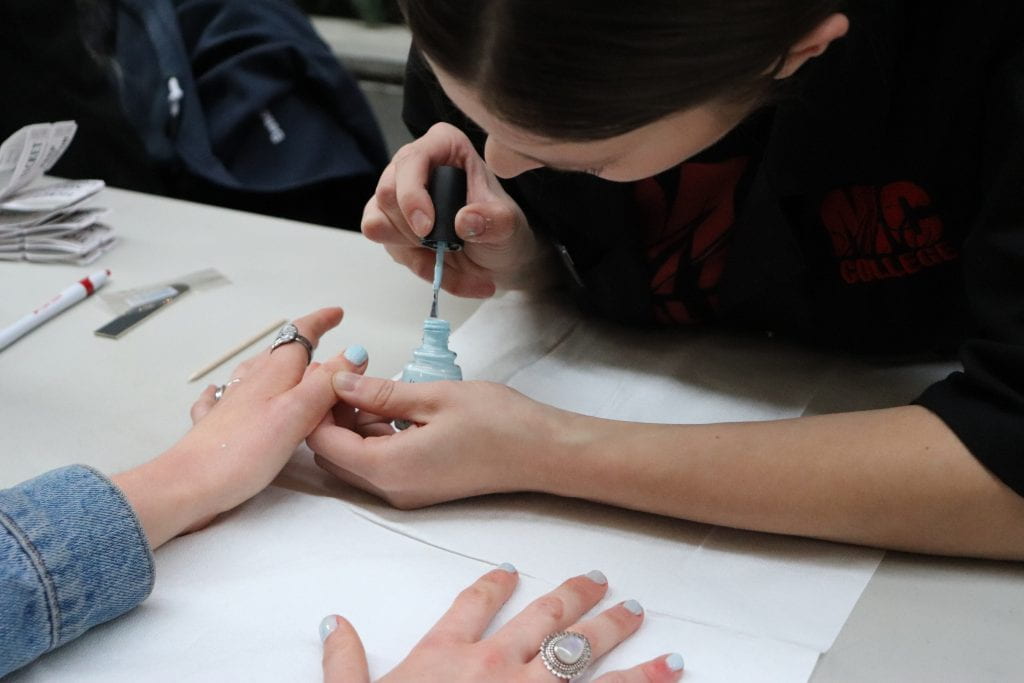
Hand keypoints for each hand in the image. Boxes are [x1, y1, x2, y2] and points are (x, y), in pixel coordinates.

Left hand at [113, 308, 369, 547]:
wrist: (188, 484)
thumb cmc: (243, 451)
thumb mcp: (295, 414)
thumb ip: (325, 383)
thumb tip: (353, 353)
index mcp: (273, 375)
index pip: (300, 336)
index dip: (319, 322)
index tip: (337, 314)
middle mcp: (251, 382)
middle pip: (280, 353)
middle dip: (304, 345)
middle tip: (325, 344)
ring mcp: (231, 403)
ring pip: (256, 372)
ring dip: (276, 364)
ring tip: (291, 368)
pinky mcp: (217, 426)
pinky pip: (225, 397)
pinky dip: (231, 389)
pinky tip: (222, 392)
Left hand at [306, 373, 584, 508]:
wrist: (542, 452)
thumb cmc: (499, 424)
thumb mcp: (433, 396)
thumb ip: (379, 393)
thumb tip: (338, 382)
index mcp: (389, 467)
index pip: (324, 442)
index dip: (318, 407)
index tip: (329, 375)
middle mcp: (391, 489)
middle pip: (333, 456)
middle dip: (332, 418)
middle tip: (351, 379)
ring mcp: (406, 493)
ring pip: (355, 460)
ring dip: (355, 427)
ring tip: (378, 390)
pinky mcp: (420, 488)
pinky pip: (379, 465)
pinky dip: (375, 437)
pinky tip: (397, 410)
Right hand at [320, 567, 684, 681]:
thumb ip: (344, 662)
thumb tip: (336, 623)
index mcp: (446, 656)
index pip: (473, 606)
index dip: (491, 584)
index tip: (507, 570)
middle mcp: (496, 666)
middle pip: (544, 619)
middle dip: (575, 597)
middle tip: (601, 582)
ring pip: (584, 654)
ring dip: (616, 633)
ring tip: (642, 616)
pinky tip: (669, 674)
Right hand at [362, 122, 556, 296]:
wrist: (496, 258)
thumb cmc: (500, 227)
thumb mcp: (508, 224)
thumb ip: (494, 220)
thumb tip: (466, 220)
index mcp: (443, 146)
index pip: (412, 161)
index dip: (413, 195)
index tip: (427, 228)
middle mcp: (413, 166)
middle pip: (387, 193)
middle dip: (412, 229)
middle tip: (446, 244)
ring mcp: (397, 196)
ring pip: (377, 222)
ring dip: (413, 249)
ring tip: (447, 252)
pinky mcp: (389, 225)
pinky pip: (388, 248)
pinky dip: (417, 264)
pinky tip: (440, 264)